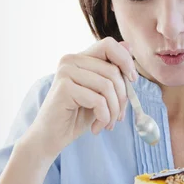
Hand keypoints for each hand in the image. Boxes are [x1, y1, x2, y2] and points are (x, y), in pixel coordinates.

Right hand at [26, 37, 137, 158]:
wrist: (51, 138)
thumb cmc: (76, 115)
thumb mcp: (101, 93)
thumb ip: (113, 71)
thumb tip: (129, 45)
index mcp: (80, 58)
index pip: (109, 45)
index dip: (126, 61)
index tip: (132, 81)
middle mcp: (70, 60)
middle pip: (113, 71)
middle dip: (122, 98)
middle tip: (118, 117)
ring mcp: (65, 72)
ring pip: (107, 86)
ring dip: (113, 111)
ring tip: (107, 124)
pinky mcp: (64, 88)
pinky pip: (98, 101)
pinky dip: (103, 117)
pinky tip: (96, 128)